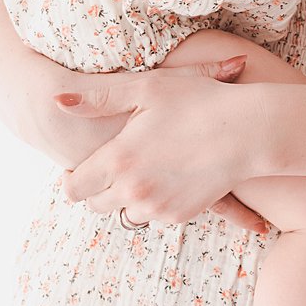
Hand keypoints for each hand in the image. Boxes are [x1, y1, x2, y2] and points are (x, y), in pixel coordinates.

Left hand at [54, 54, 271, 230]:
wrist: (248, 131)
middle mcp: (133, 190)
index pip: (74, 187)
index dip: (73, 177)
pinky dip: (155, 199)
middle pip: (96, 204)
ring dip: (128, 196)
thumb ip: (98, 99)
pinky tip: (170, 173)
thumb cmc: (197, 102)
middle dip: (99, 187)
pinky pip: (154, 214)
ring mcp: (157, 207)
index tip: (83, 164)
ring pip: (125, 212)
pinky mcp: (179, 216)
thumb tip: (57, 100)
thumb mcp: (145, 89)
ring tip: (145, 166)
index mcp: (118, 160)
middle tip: (116, 163)